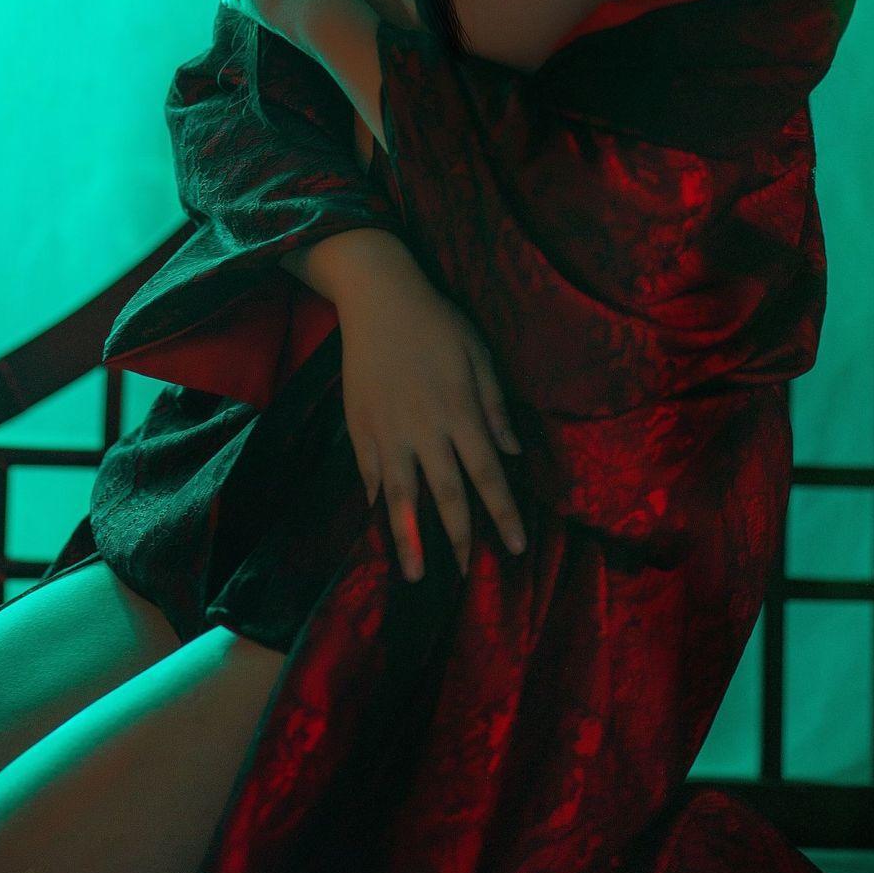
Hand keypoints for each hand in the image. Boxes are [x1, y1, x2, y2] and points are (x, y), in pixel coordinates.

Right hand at [337, 265, 528, 580]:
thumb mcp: (478, 355)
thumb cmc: (436, 322)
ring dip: (410, 539)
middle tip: (467, 575)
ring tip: (416, 575)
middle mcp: (425, 429)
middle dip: (460, 539)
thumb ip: (494, 406)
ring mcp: (388, 430)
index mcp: (460, 411)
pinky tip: (380, 526)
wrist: (376, 297)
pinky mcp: (359, 425)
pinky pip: (370, 474)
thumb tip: (511, 453)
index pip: (488, 475)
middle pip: (447, 494)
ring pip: (402, 496)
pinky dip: (377, 503)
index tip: (513, 547)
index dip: (503, 514)